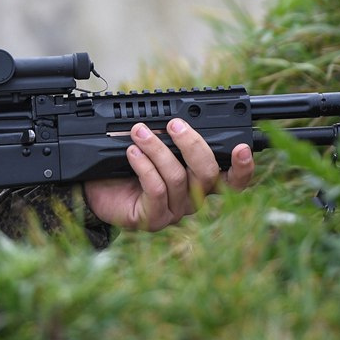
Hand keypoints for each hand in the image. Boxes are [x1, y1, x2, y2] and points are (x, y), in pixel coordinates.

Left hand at [83, 119, 254, 230]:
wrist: (96, 190)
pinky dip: (144, 167)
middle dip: (192, 144)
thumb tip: (176, 120)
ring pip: (178, 178)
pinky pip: (156, 190)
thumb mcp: (151, 146)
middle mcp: (192, 197)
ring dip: (158, 150)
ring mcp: (174, 211)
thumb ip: (169, 137)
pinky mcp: (153, 219)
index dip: (243, 167)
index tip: (242, 147)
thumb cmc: (126, 165)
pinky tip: (132, 154)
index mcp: (200, 181)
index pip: (233, 179)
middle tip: (174, 125)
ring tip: (138, 132)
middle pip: (208, 174)